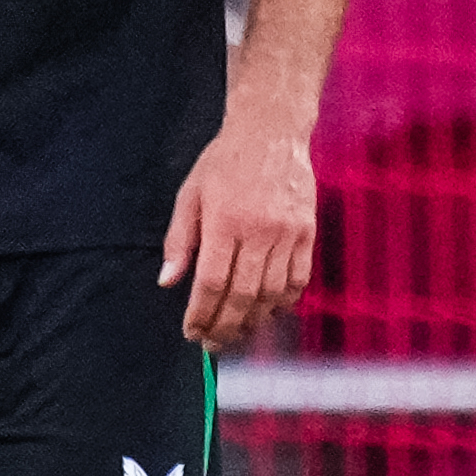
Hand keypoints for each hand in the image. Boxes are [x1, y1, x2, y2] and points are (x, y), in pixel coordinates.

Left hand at [164, 109, 317, 350]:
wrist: (271, 132)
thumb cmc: (224, 162)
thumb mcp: (189, 195)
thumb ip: (179, 241)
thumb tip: (167, 282)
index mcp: (223, 222)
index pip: (210, 282)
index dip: (201, 313)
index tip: (192, 332)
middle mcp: (258, 231)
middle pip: (243, 294)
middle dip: (226, 326)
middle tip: (213, 343)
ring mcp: (288, 233)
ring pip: (273, 292)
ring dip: (254, 319)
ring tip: (237, 332)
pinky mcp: (308, 232)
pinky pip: (299, 278)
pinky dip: (284, 301)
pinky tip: (269, 311)